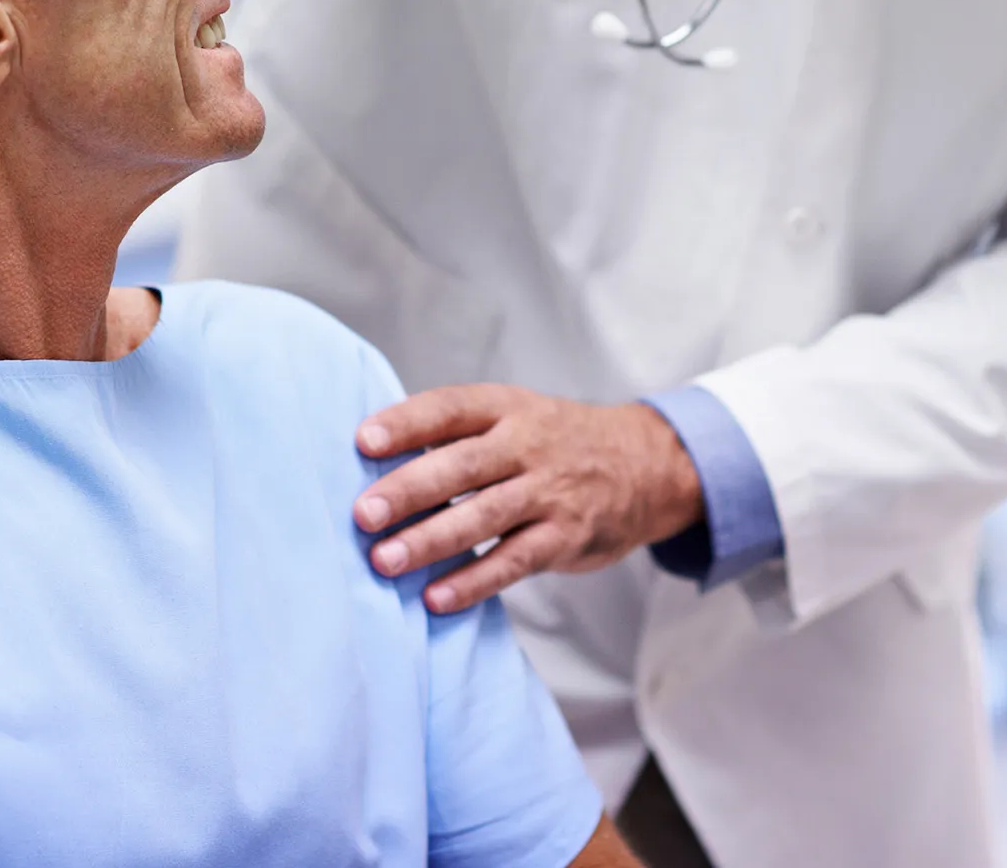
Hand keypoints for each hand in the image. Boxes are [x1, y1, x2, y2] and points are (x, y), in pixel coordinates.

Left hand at [351, 385, 702, 613]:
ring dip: (431, 541)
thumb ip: (457, 436)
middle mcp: (527, 445)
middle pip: (463, 465)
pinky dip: (474, 581)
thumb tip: (375, 462)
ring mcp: (549, 492)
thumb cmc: (554, 442)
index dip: (406, 423)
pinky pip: (514, 562)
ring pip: (484, 516)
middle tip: (363, 514)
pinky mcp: (564, 537)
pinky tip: (437, 598)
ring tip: (385, 561)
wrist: (643, 466)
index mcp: (506, 407)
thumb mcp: (514, 416)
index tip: (362, 441)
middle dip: (409, 490)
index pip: (450, 408)